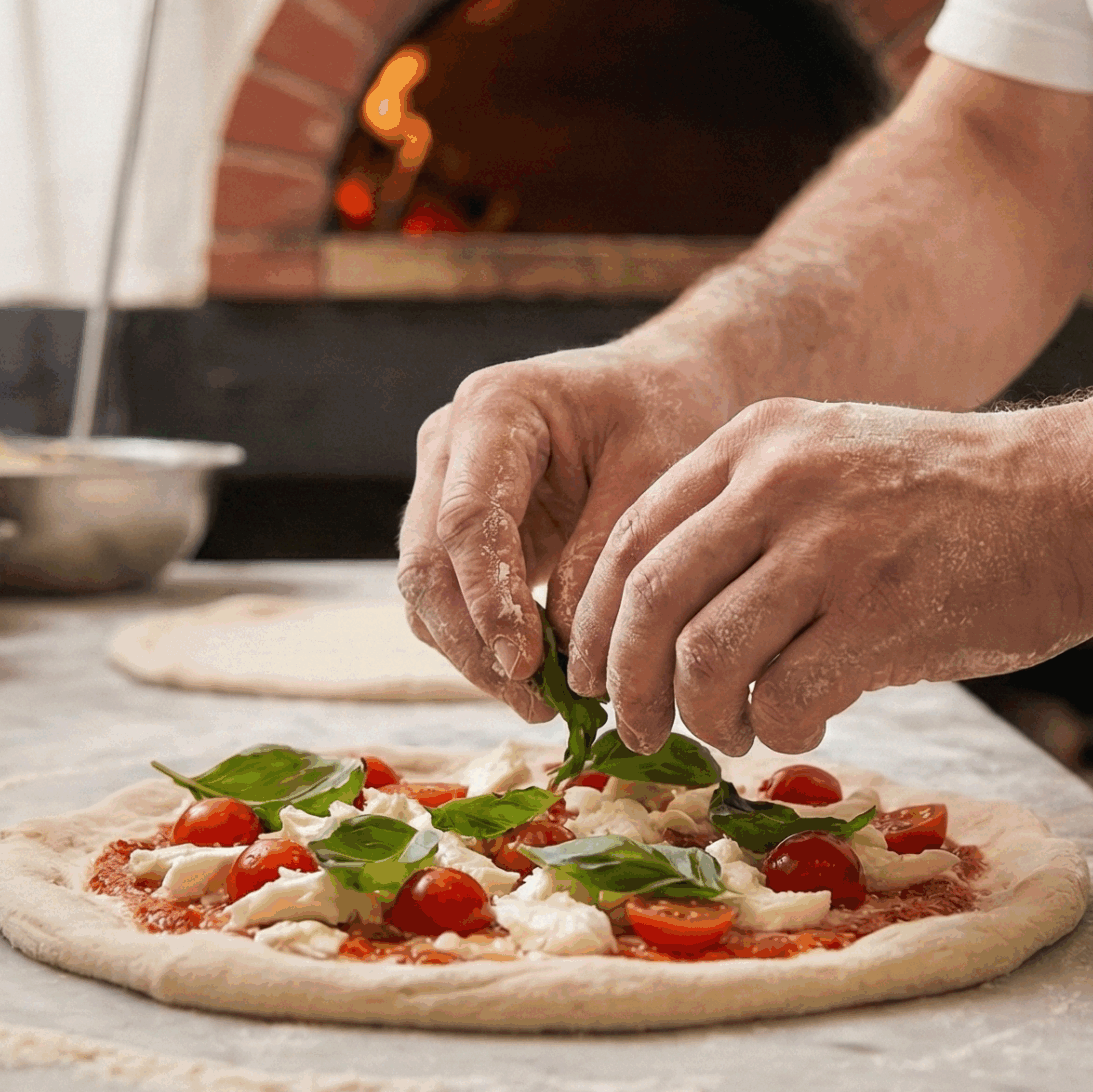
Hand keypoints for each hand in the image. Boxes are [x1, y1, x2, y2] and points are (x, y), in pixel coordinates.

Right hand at [397, 344, 740, 715]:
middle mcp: (450, 447)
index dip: (488, 599)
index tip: (526, 664)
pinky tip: (540, 680)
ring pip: (427, 594)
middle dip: (475, 644)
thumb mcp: (657, 468)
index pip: (465, 518)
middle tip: (537, 703)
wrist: (661, 387)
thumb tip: (567, 648)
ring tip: (545, 704)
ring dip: (475, 657)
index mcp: (494, 408)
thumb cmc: (665, 413)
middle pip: (428, 564)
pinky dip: (485, 648)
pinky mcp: (457, 533)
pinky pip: (450, 603)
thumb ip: (607, 550)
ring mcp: (443, 489)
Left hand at [567, 398, 1092, 755]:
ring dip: (706, 719)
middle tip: (640, 732)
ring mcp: (829, 544)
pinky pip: (782, 696)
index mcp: (755, 441)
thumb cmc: (960, 502)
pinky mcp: (880, 611)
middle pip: (644, 603)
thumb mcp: (834, 467)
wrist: (1086, 497)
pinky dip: (781, 727)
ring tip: (739, 731)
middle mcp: (778, 481)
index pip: (628, 539)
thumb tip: (660, 636)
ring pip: (702, 658)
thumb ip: (750, 524)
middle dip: (626, 687)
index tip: (595, 677)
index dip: (593, 624)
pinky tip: (809, 721)